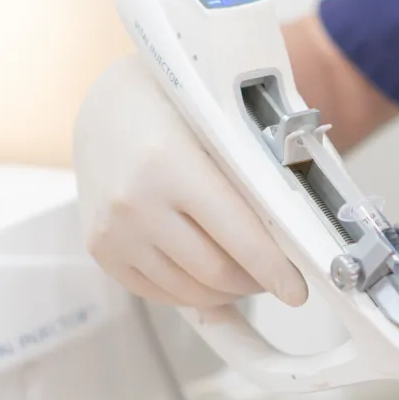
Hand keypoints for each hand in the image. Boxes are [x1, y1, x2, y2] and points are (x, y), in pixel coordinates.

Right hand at [72, 55, 306, 307]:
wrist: (111, 105)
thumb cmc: (180, 111)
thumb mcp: (223, 128)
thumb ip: (257, 177)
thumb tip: (298, 237)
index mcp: (171, 165)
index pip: (239, 237)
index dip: (275, 270)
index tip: (298, 291)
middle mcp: (136, 202)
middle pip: (216, 273)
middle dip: (256, 282)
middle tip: (276, 276)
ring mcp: (113, 230)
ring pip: (189, 290)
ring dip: (227, 292)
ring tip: (245, 274)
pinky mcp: (100, 247)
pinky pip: (160, 293)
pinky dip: (194, 293)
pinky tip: (211, 277)